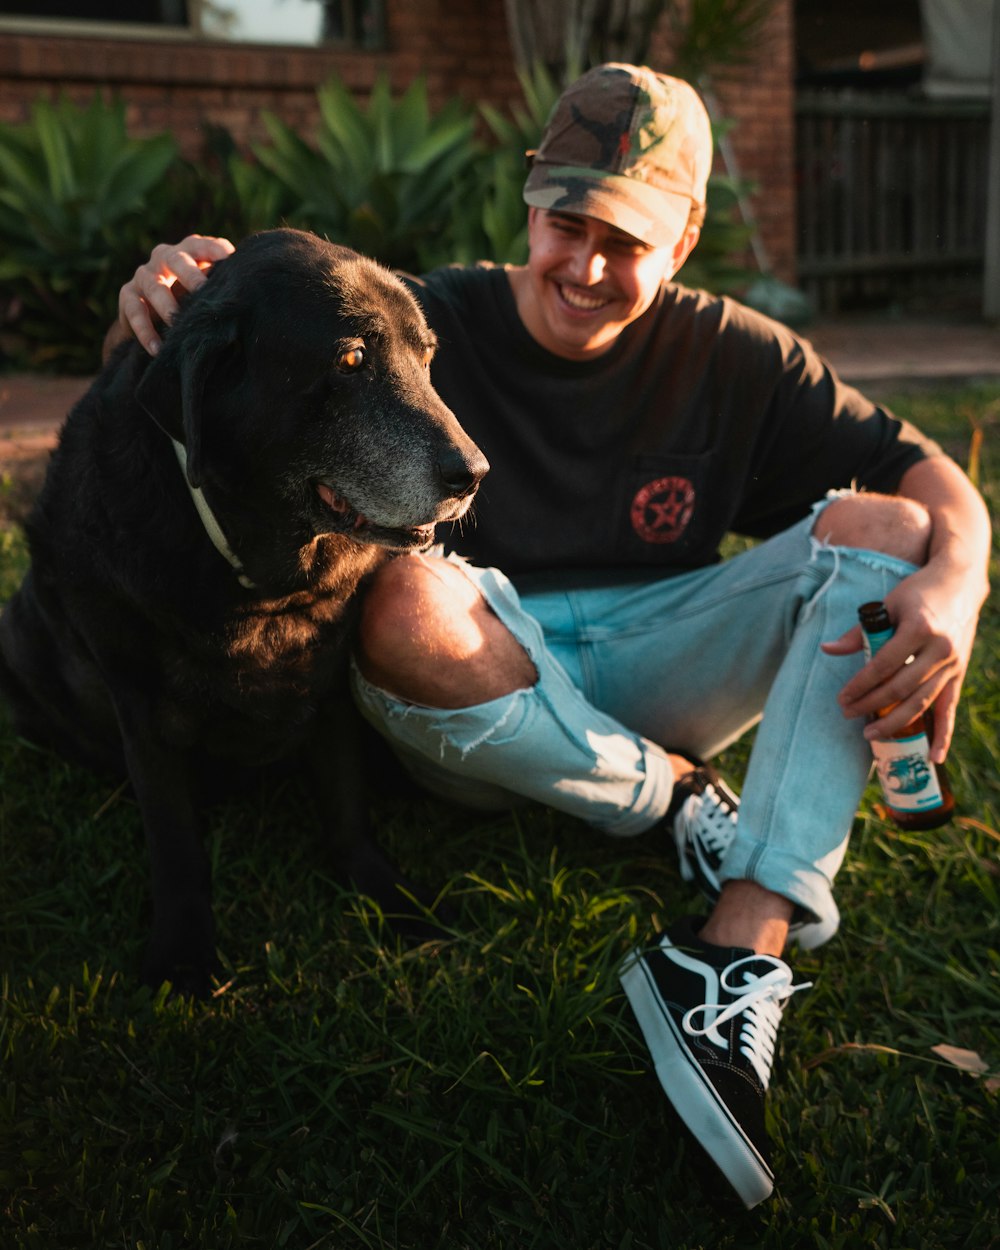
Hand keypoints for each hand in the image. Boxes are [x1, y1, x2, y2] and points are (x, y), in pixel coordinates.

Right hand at [114, 234, 234, 356]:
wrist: (156, 313)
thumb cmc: (195, 296)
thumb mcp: (210, 288)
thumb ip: (223, 286)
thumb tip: (252, 299)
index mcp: (188, 250)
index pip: (202, 245)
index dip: (214, 251)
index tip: (230, 260)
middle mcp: (164, 257)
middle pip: (176, 260)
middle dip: (190, 274)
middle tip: (202, 291)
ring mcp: (144, 275)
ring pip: (153, 286)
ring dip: (166, 306)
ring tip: (177, 325)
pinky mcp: (128, 295)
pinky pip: (133, 311)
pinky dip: (145, 331)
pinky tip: (158, 349)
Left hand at [822, 564, 981, 762]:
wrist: (960, 584)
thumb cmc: (918, 592)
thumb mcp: (887, 604)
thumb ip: (859, 631)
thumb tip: (827, 650)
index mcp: (919, 628)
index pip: (883, 666)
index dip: (860, 685)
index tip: (841, 698)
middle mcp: (940, 649)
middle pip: (900, 687)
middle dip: (871, 705)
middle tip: (847, 714)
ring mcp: (953, 664)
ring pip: (921, 701)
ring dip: (895, 722)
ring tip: (870, 735)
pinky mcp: (959, 674)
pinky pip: (949, 709)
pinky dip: (944, 735)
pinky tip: (934, 757)